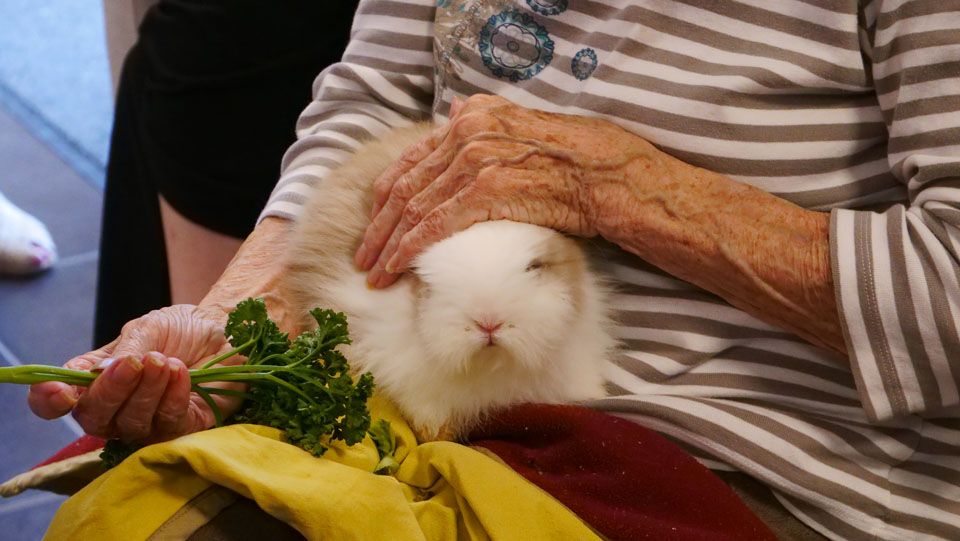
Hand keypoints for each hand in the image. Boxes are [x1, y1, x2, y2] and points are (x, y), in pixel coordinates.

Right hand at [28, 305, 241, 442]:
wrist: (225, 328)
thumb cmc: (181, 329)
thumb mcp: (147, 329)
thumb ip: (125, 350)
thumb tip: (101, 373)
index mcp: (97, 379)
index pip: (56, 401)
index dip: (49, 402)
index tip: (61, 392)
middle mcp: (116, 407)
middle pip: (94, 418)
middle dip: (112, 391)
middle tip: (135, 362)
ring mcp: (148, 422)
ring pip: (132, 424)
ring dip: (147, 390)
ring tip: (165, 361)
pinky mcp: (183, 429)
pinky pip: (168, 424)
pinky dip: (173, 397)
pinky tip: (182, 374)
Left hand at [355, 94, 657, 287]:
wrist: (609, 176)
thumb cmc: (576, 160)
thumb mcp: (525, 129)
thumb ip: (484, 125)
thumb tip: (452, 111)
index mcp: (474, 116)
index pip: (414, 158)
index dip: (388, 195)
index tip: (376, 223)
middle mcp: (468, 131)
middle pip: (406, 184)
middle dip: (380, 226)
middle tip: (365, 256)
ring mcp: (474, 160)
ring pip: (414, 208)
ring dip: (389, 245)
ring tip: (375, 272)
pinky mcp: (485, 191)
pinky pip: (435, 225)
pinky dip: (411, 249)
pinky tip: (398, 268)